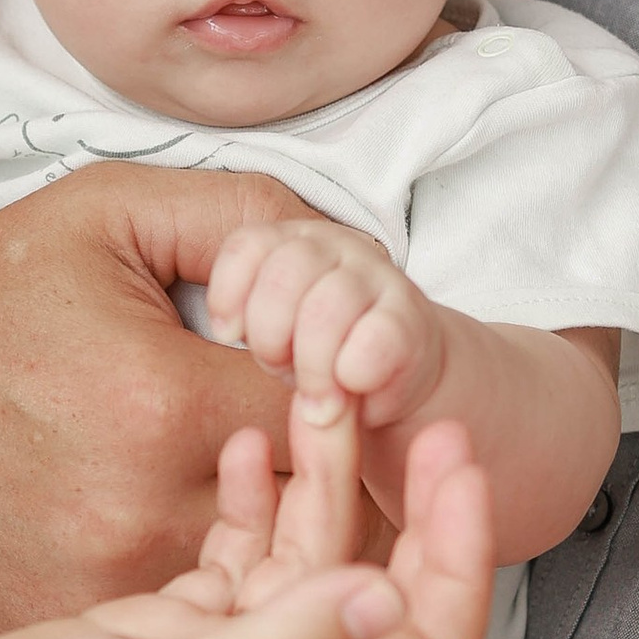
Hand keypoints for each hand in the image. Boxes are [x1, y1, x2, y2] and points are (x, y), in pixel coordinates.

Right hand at [0, 166, 323, 626]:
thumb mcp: (113, 212)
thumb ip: (253, 217)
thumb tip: (365, 263)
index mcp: (162, 405)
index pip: (337, 423)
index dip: (350, 398)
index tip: (334, 379)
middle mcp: (138, 514)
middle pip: (309, 517)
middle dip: (327, 477)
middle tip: (313, 437)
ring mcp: (100, 585)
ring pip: (255, 579)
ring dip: (276, 540)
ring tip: (254, 481)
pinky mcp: (68, 624)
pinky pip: (178, 623)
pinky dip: (206, 589)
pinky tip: (192, 534)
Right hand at [0, 418, 492, 638]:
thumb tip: (390, 596)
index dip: (461, 557)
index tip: (458, 461)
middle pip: (373, 589)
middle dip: (398, 495)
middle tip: (401, 395)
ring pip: (298, 561)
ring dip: (314, 478)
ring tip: (312, 386)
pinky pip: (229, 559)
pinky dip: (244, 498)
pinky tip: (240, 442)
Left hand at [203, 215, 448, 425]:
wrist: (398, 371)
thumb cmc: (321, 351)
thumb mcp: (273, 332)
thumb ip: (248, 321)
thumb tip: (227, 329)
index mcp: (292, 242)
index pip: (248, 245)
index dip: (228, 293)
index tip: (231, 334)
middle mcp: (336, 246)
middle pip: (284, 274)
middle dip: (269, 334)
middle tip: (279, 367)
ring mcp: (377, 275)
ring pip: (326, 308)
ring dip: (311, 364)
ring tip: (316, 397)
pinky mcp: (410, 317)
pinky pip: (373, 339)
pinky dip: (352, 372)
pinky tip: (350, 386)